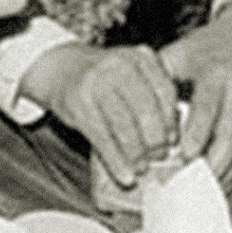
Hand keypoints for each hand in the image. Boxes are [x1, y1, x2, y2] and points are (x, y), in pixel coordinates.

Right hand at [23, 42, 178, 187]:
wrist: (58, 67)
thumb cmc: (103, 78)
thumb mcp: (129, 71)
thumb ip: (151, 93)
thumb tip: (173, 139)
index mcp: (137, 56)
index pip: (165, 91)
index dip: (171, 121)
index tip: (172, 140)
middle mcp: (117, 65)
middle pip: (147, 111)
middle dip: (156, 141)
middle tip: (159, 157)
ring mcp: (95, 82)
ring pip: (125, 127)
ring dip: (137, 155)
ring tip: (142, 167)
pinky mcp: (78, 102)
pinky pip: (103, 138)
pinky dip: (116, 161)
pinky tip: (125, 175)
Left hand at [159, 6, 231, 184]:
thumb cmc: (211, 46)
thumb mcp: (181, 52)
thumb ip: (158, 74)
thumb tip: (132, 96)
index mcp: (217, 73)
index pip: (208, 108)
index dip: (196, 133)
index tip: (183, 154)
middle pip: (230, 135)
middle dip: (212, 161)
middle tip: (191, 179)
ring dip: (225, 170)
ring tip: (202, 186)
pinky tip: (219, 177)